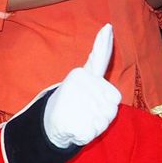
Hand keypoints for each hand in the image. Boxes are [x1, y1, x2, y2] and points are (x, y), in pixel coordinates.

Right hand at [43, 24, 120, 148]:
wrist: (49, 122)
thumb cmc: (74, 101)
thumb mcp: (86, 77)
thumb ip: (98, 57)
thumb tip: (108, 28)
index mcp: (82, 74)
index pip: (100, 62)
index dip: (103, 44)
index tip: (109, 27)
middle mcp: (79, 86)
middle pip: (112, 105)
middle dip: (104, 112)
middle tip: (85, 110)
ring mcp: (75, 104)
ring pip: (104, 121)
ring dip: (96, 124)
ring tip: (80, 118)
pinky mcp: (72, 123)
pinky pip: (91, 133)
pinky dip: (86, 135)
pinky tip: (75, 128)